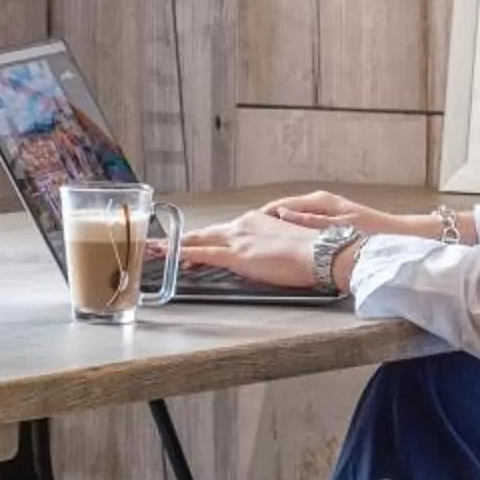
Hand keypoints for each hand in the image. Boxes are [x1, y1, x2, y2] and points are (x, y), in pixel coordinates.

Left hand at [175, 209, 324, 288]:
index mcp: (257, 221)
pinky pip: (201, 253)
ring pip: (198, 240)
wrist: (323, 253)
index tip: (192, 243)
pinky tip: (168, 255)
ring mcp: (238, 239)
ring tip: (156, 249)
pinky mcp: (236, 255)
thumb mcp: (286, 245)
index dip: (205, 238)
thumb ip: (267, 247)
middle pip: (205, 232)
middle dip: (182, 238)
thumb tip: (261, 258)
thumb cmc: (313, 253)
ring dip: (175, 245)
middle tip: (161, 242)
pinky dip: (181, 254)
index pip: (223, 231)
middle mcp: (243, 225)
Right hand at [259, 189, 441, 239]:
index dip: (260, 217)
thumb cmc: (372, 232)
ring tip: (258, 239)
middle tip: (245, 234)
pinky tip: (284, 240)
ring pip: (291, 216)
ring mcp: (325, 210)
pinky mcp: (331, 219)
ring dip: (275, 226)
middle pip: (282, 210)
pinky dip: (289, 229)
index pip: (279, 206)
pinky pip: (302, 222)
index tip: (243, 227)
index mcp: (319, 201)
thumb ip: (308, 222)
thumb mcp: (337, 227)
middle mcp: (319, 202)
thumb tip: (281, 216)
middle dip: (263, 221)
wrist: (398, 235)